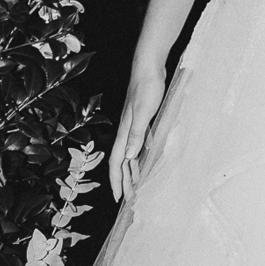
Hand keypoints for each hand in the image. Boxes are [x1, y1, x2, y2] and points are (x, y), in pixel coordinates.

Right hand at [109, 64, 166, 201]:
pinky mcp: (141, 120)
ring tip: (136, 185)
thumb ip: (135, 134)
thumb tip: (129, 156)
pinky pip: (138, 145)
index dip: (116, 180)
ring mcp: (133, 125)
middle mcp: (126, 131)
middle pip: (122, 162)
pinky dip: (140, 157)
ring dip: (132, 171)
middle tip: (129, 199)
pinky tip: (145, 160)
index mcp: (125, 131)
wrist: (148, 66)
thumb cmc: (146, 86)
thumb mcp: (142, 111)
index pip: (116, 162)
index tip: (118, 197)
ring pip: (130, 154)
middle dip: (124, 181)